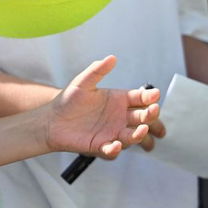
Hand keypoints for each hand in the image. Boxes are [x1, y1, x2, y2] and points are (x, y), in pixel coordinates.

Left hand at [41, 56, 161, 157]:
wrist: (52, 121)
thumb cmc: (69, 100)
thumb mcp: (83, 82)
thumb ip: (97, 70)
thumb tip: (111, 58)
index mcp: (119, 100)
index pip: (140, 98)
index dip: (149, 97)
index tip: (154, 95)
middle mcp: (119, 117)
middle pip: (142, 117)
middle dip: (150, 115)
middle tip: (153, 110)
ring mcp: (113, 132)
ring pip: (132, 135)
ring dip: (139, 134)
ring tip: (141, 130)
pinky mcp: (101, 146)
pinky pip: (112, 150)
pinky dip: (115, 149)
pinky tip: (115, 145)